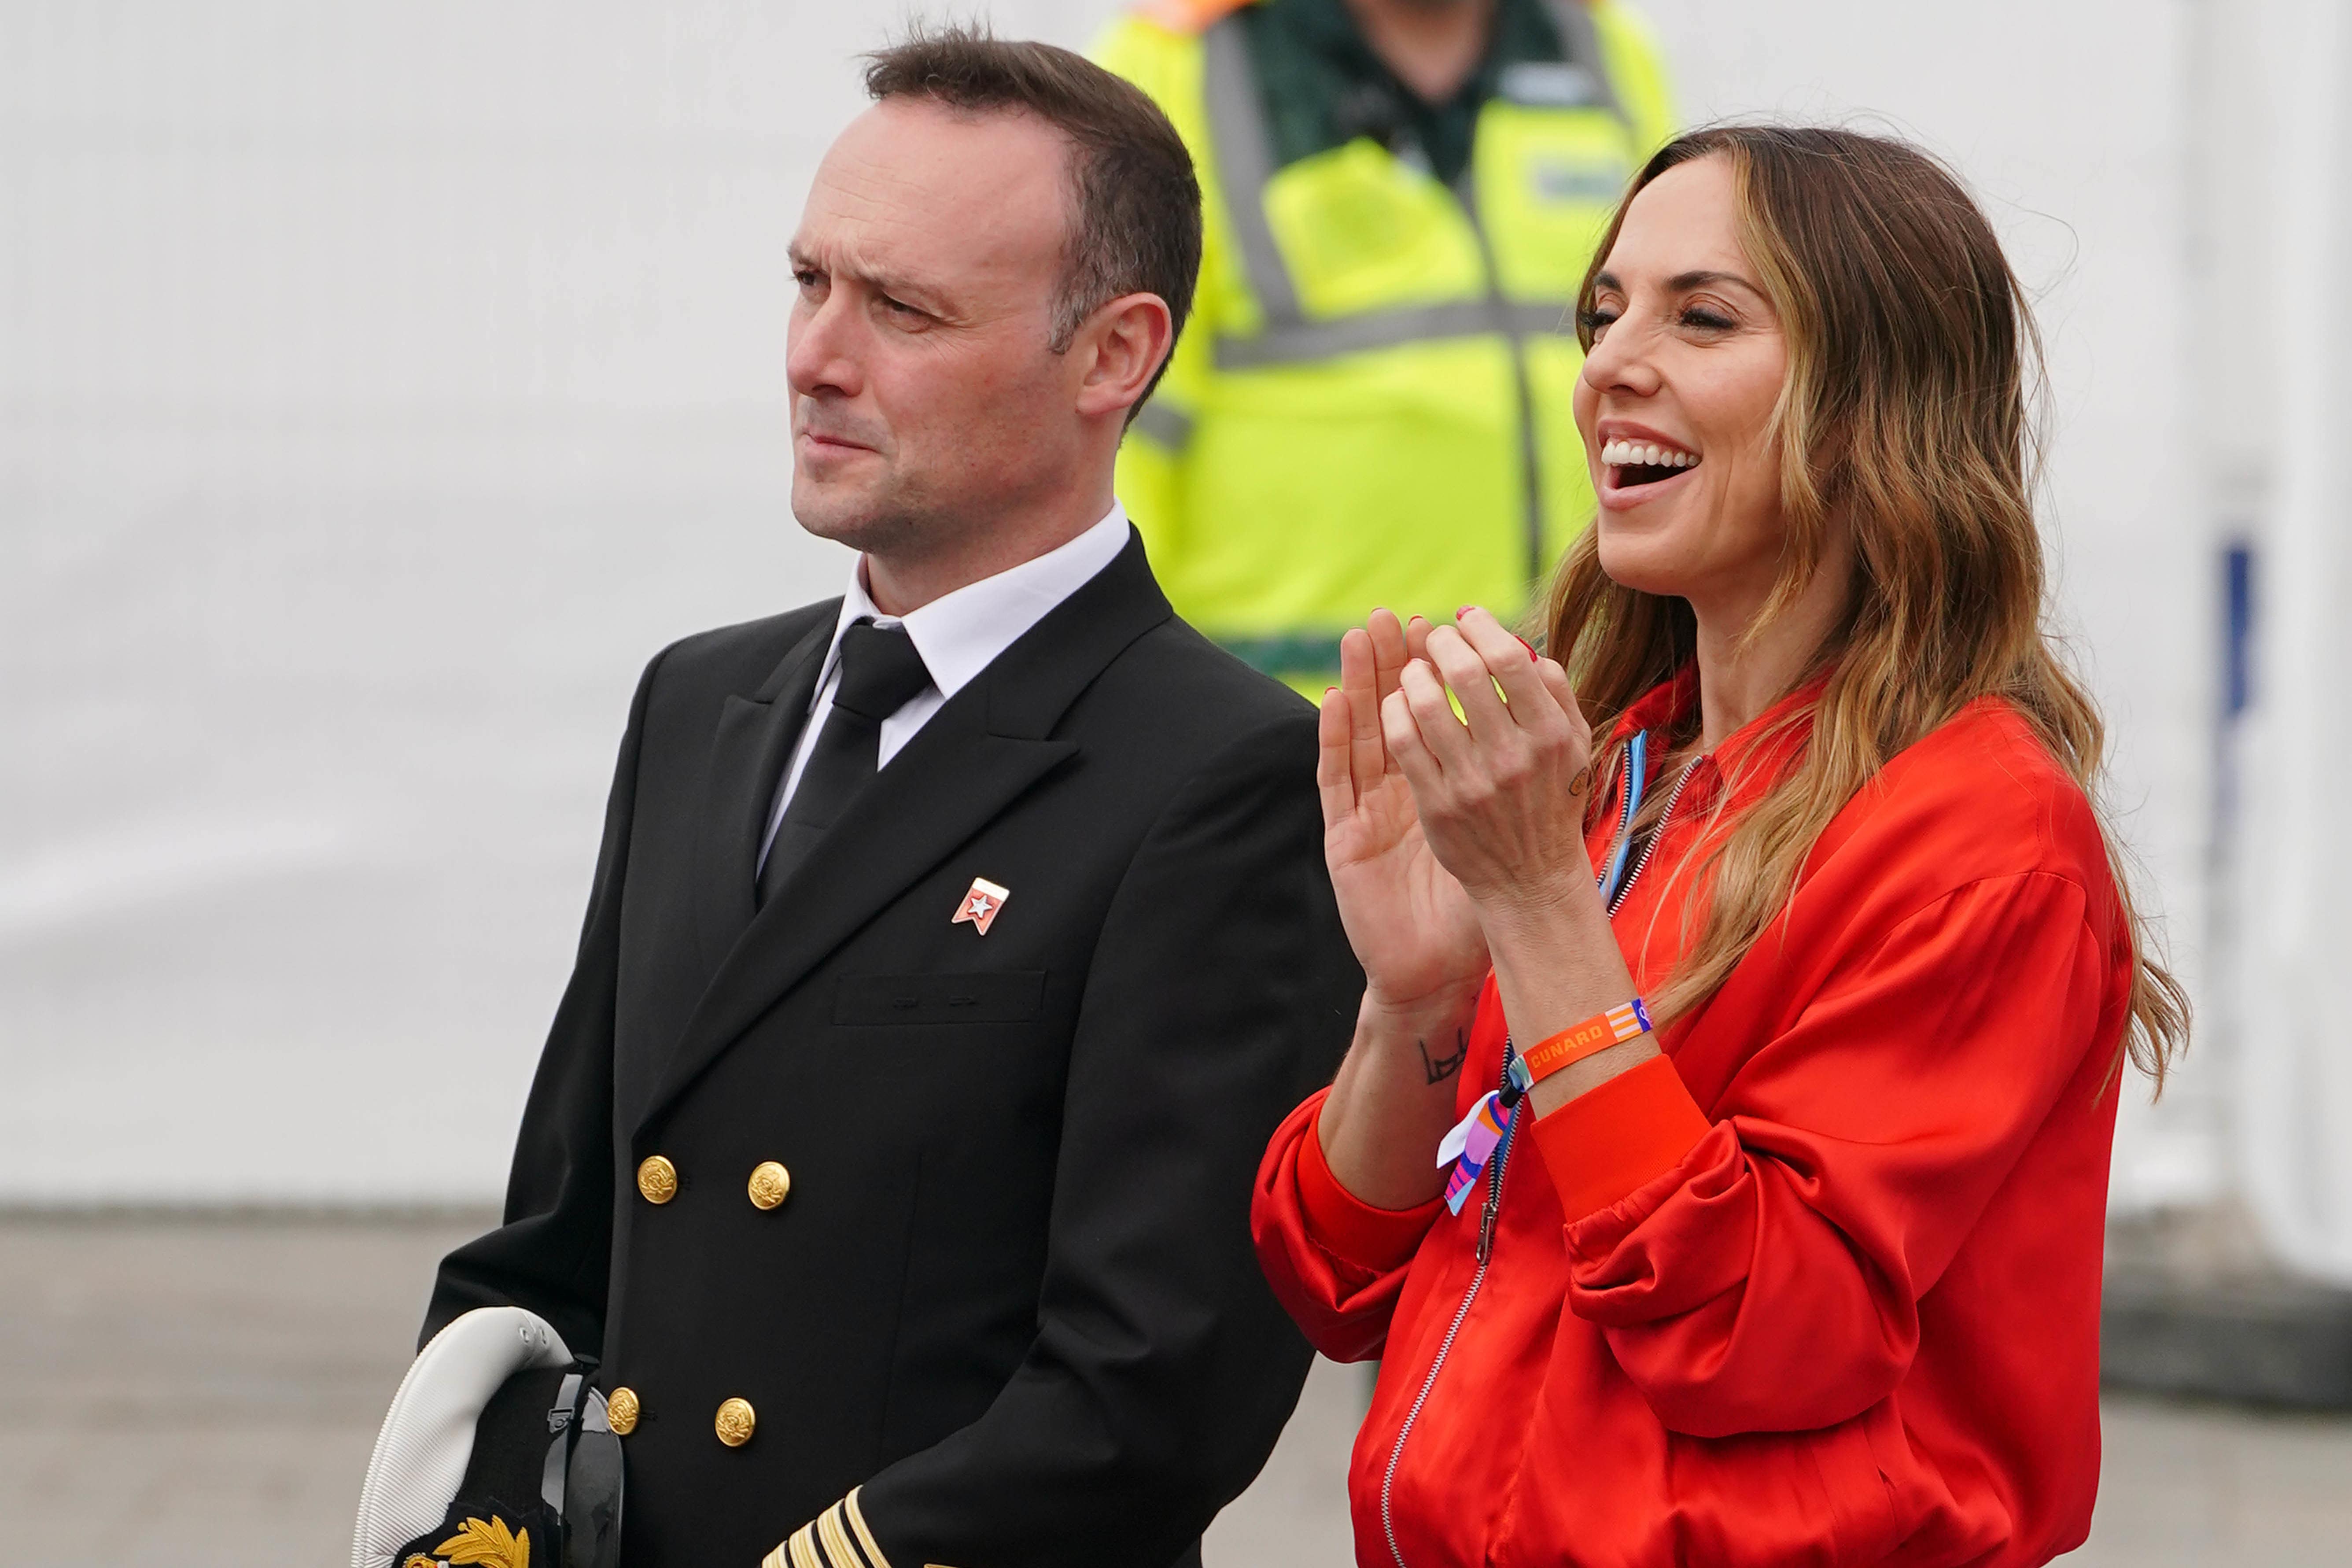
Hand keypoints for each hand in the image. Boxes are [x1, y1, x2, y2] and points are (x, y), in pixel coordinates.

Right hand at [1318, 610, 1488, 1017]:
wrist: (1442, 966)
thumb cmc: (1480, 895)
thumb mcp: (1508, 824)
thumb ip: (1520, 772)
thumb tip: (1551, 702)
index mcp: (1435, 781)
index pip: (1428, 712)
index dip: (1430, 668)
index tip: (1439, 624)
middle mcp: (1398, 790)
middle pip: (1389, 711)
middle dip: (1392, 661)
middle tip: (1393, 616)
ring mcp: (1367, 811)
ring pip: (1357, 733)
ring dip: (1358, 682)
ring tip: (1361, 636)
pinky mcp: (1343, 836)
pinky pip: (1335, 777)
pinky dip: (1331, 736)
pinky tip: (1333, 697)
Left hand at [1381, 607, 1598, 924]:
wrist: (1531, 879)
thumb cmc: (1551, 801)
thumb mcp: (1574, 746)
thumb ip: (1555, 692)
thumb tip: (1521, 644)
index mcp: (1550, 734)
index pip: (1509, 659)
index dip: (1481, 626)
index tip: (1467, 618)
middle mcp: (1513, 757)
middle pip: (1463, 673)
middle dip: (1441, 642)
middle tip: (1434, 637)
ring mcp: (1471, 783)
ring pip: (1425, 704)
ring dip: (1412, 674)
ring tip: (1413, 670)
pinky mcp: (1437, 805)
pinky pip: (1403, 743)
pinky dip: (1394, 712)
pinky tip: (1396, 704)